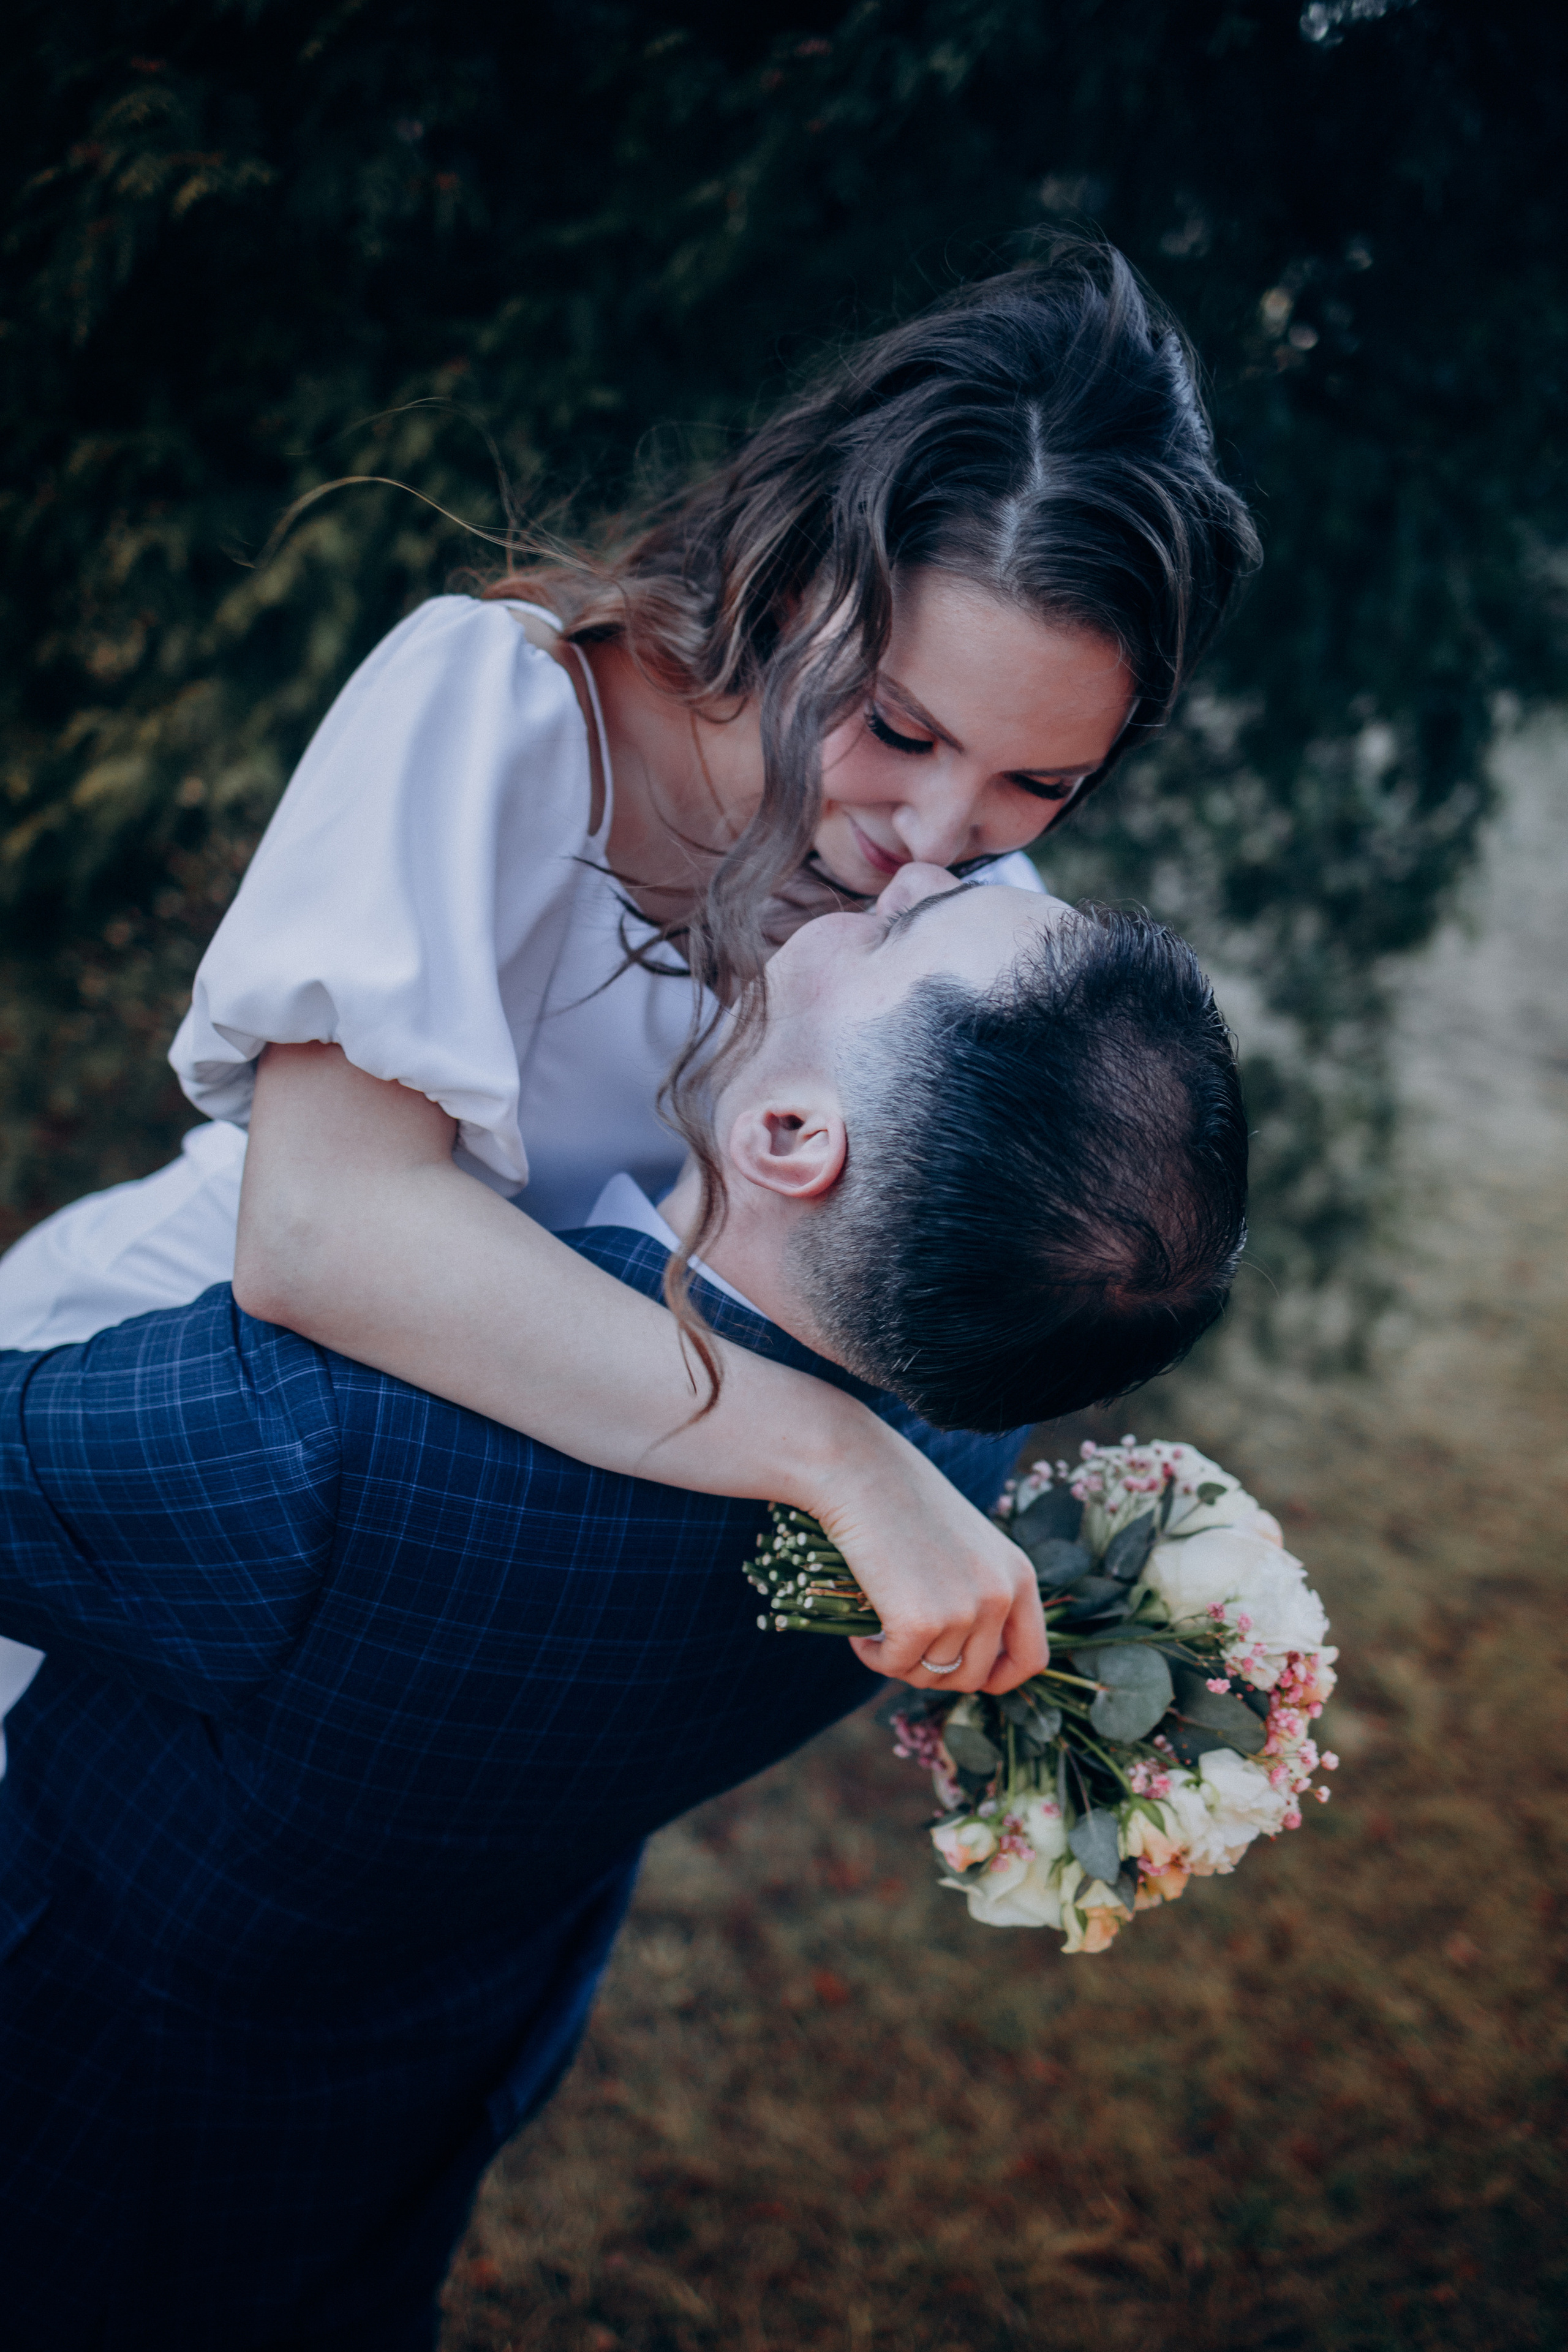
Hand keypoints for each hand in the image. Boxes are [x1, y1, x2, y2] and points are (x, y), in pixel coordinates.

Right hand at [810, 1432, 1047, 1694]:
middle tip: (901, 1645)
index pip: (1032, 1657)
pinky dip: (873, 1656)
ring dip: (899, 1661)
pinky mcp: (920, 1620)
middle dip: (934, 1673)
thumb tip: (960, 1660)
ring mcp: (964, 1610)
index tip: (963, 1674)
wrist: (859, 1470)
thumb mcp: (963, 1546)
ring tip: (875, 1627)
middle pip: (974, 1676)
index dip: (999, 1678)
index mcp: (1019, 1575)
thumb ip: (976, 1591)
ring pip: (931, 1674)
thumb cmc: (902, 1500)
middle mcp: (1001, 1596)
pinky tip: (858, 1630)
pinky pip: (895, 1666)